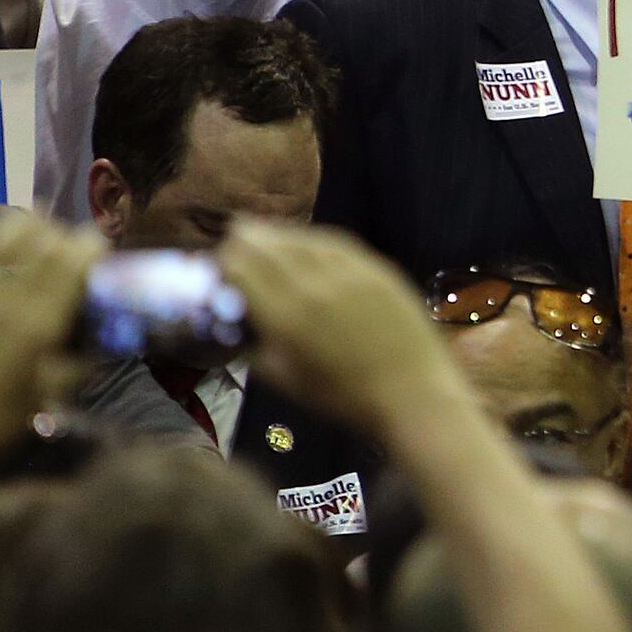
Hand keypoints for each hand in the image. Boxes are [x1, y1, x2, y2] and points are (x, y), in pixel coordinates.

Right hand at [217, 217, 462, 430]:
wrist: (412, 392)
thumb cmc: (343, 398)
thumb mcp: (285, 380)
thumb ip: (255, 348)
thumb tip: (239, 324)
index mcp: (286, 316)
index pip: (243, 268)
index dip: (226, 261)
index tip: (219, 264)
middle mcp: (314, 285)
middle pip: (269, 246)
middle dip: (246, 241)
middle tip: (235, 240)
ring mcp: (350, 272)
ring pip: (303, 238)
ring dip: (278, 234)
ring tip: (263, 234)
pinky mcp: (377, 268)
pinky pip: (337, 242)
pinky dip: (313, 238)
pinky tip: (306, 241)